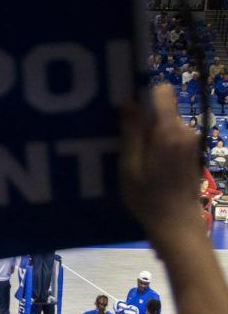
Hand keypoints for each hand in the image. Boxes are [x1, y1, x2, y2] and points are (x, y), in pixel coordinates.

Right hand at [120, 84, 204, 249]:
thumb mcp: (130, 166)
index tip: (126, 108)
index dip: (144, 94)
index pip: (162, 91)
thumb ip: (131, 132)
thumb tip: (128, 102)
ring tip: (132, 155)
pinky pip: (171, 136)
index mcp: (168, 131)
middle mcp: (185, 131)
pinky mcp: (191, 152)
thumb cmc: (147, 197)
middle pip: (163, 109)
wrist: (176, 222)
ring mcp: (191, 141)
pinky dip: (157, 142)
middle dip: (143, 117)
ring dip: (149, 132)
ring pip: (166, 123)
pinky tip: (146, 164)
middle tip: (121, 138)